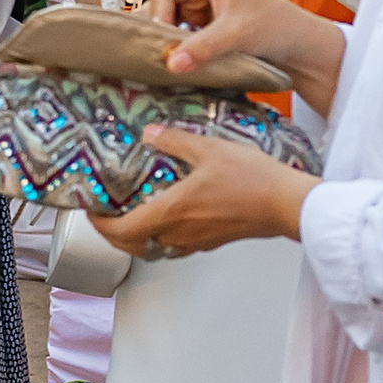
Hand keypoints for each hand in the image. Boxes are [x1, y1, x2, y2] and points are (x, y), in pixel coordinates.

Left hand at [88, 126, 310, 257]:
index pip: (122, 230)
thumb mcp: (210, 149)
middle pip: (133, 246)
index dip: (100, 224)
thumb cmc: (255, 180)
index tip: (93, 211)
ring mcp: (197, 241)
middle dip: (113, 234)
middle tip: (107, 216)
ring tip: (133, 215)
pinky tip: (171, 218)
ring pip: (155, 248)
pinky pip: (177, 246)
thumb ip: (175, 141)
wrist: (289, 204)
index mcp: (172, 212)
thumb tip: (151, 134)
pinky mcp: (213, 241)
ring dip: (138, 237)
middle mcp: (180, 233)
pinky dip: (163, 236)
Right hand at [138, 0, 345, 112]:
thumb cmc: (276, 28)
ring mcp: (199, 5)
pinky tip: (181, 61)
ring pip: (164, 21)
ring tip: (172, 59)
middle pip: (157, 4)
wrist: (298, 47)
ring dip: (167, 41)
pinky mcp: (201, 24)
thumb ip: (201, 48)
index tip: (168, 41)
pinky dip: (175, 48)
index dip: (157, 14)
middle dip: (160, 28)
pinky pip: (175, 34)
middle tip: (165, 53)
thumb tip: (169, 64)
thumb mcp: (237, 36)